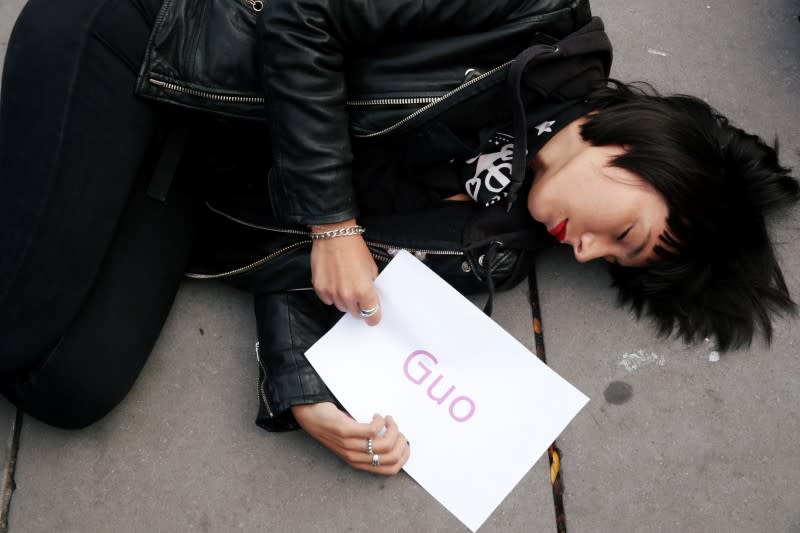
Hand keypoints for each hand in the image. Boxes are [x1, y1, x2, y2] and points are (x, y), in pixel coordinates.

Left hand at [291, 402, 409, 475]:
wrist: (311, 417)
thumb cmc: (334, 428)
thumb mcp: (352, 442)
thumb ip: (369, 445)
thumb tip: (394, 438)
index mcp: (359, 462)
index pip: (390, 470)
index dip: (404, 456)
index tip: (404, 441)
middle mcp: (355, 457)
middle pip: (391, 457)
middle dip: (401, 442)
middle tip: (396, 429)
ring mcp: (350, 445)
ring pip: (384, 444)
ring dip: (393, 429)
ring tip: (388, 420)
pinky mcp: (345, 431)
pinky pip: (372, 430)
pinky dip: (380, 421)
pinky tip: (376, 416)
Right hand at [310, 219, 380, 324]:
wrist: (335, 236)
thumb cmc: (354, 249)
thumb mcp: (372, 267)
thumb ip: (371, 286)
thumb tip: (371, 297)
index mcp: (364, 291)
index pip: (372, 316)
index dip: (374, 317)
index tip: (373, 316)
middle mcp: (347, 295)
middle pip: (355, 313)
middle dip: (359, 307)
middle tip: (359, 295)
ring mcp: (332, 293)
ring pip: (341, 307)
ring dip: (345, 300)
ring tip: (345, 284)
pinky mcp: (320, 288)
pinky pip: (327, 300)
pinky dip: (331, 294)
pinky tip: (334, 281)